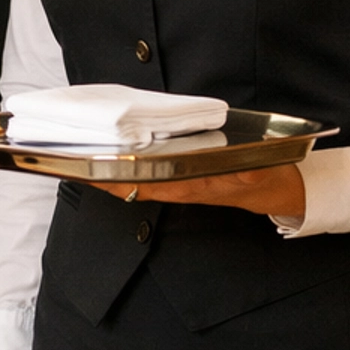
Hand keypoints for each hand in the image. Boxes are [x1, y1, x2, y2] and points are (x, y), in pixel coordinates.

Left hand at [97, 164, 306, 220]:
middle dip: (103, 176)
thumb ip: (253, 172)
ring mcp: (179, 183)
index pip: (148, 183)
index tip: (92, 172)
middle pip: (133, 184)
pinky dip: (128, 168)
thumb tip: (243, 168)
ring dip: (110, 173)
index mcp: (193, 186)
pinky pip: (148, 175)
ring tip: (82, 161)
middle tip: (72, 163)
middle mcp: (180, 186)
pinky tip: (114, 158)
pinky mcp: (181, 177)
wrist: (277, 191)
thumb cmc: (267, 179)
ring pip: (137, 181)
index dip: (119, 179)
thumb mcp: (264, 173)